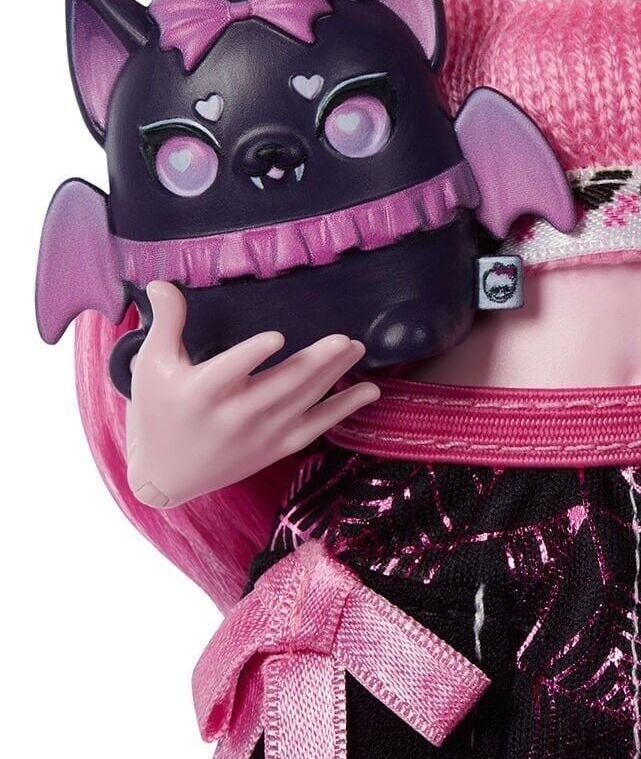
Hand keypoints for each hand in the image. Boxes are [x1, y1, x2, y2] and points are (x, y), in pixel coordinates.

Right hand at [125, 281, 380, 508]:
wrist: (164, 476)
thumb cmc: (157, 412)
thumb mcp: (152, 366)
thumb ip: (165, 322)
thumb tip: (161, 282)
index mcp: (200, 392)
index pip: (228, 370)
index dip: (251, 354)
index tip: (276, 336)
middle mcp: (233, 415)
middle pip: (280, 386)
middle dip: (315, 363)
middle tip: (344, 339)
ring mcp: (259, 434)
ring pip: (304, 401)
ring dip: (334, 375)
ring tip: (356, 348)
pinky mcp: (276, 447)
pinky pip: (317, 426)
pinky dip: (344, 409)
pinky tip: (370, 391)